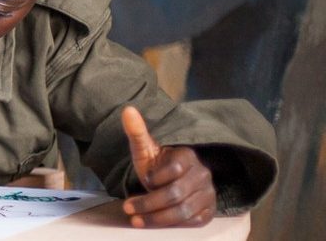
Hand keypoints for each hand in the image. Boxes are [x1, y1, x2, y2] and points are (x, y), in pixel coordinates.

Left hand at [120, 106, 215, 227]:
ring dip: (157, 218)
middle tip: (128, 208)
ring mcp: (207, 194)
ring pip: (183, 211)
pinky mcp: (208, 210)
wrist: (173, 179)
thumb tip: (127, 110)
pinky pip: (193, 221)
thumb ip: (137, 132)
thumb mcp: (144, 148)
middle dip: (148, 203)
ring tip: (136, 220)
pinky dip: (172, 225)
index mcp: (188, 156)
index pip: (174, 169)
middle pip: (175, 194)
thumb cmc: (157, 164)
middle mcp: (202, 175)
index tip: (143, 179)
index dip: (154, 177)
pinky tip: (154, 222)